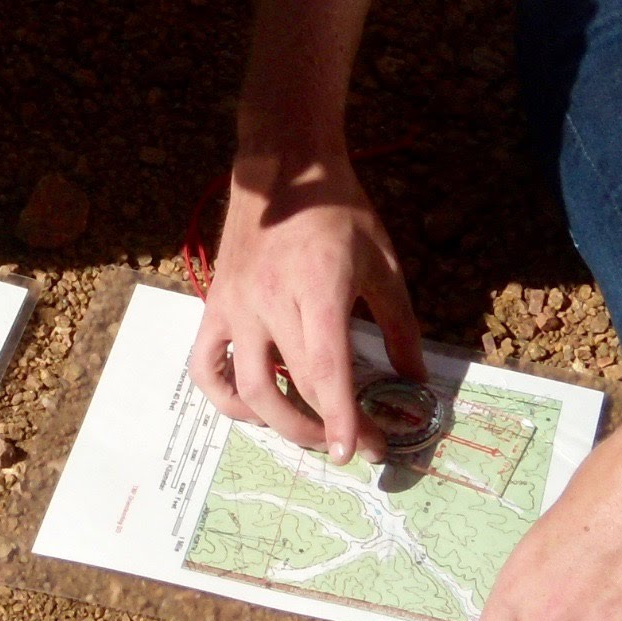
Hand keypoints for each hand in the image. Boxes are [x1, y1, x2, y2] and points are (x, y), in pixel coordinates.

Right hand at [189, 150, 424, 462]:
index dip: (343, 418)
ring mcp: (235, 305)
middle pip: (292, 386)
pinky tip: (252, 408)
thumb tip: (416, 379)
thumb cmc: (339, 211)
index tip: (364, 452)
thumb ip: (400, 326)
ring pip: (246, 387)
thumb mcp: (383, 262)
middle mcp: (269, 301)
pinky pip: (205, 364)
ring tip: (311, 433)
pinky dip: (224, 397)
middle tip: (358, 444)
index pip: (325, 370)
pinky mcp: (215, 304)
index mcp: (316, 288)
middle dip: (327, 429)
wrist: (284, 167)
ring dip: (280, 424)